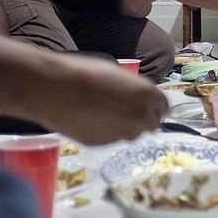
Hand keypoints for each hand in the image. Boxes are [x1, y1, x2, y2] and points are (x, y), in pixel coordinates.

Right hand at [30, 54, 168, 144]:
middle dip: (144, 118)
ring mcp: (122, 133)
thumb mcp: (118, 74)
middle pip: (152, 124)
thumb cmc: (84, 73)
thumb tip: (139, 98)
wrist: (52, 89)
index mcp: (147, 95)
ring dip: (127, 126)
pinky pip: (112, 138)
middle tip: (128, 110)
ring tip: (107, 113)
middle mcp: (140, 117)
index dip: (156, 106)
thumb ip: (135, 90)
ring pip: (133, 134)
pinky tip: (92, 120)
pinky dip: (107, 131)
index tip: (149, 105)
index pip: (164, 108)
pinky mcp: (103, 143)